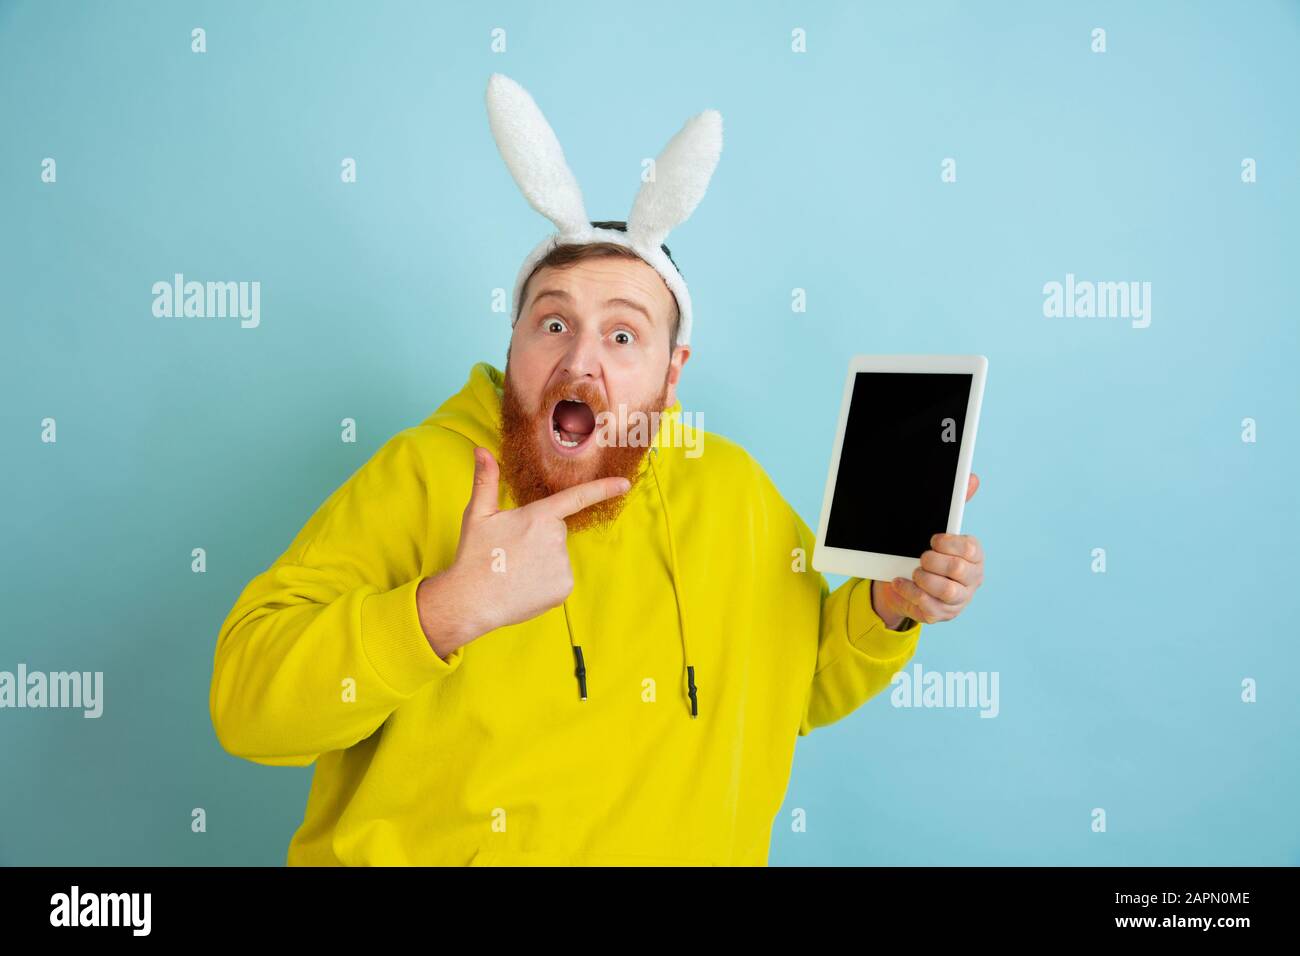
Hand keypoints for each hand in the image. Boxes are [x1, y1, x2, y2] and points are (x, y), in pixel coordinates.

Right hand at [416, 446, 631, 656]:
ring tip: (515, 570)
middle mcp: (557, 539)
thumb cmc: (474, 555)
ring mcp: (563, 565)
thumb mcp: (478, 514)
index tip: (624, 484)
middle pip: (556, 532)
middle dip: (538, 538)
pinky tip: (523, 586)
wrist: (471, 601)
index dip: (603, 489)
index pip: (577, 497)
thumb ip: (486, 480)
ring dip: (541, 561)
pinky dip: (544, 582)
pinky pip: (559, 578)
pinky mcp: (564, 588)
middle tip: (512, 551)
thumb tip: (481, 450)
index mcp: (539, 516)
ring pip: (557, 557)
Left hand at [872, 472, 983, 626]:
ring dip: (924, 578)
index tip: (933, 539)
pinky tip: (900, 582)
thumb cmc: (928, 553)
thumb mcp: (939, 531)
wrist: (905, 582)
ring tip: (914, 571)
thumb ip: (954, 506)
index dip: (949, 544)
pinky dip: (910, 592)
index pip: (970, 550)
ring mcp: (957, 599)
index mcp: (974, 556)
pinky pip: (928, 607)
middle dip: (934, 561)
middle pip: (957, 570)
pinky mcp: (940, 614)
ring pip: (945, 590)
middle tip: (921, 556)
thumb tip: (972, 478)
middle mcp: (970, 579)